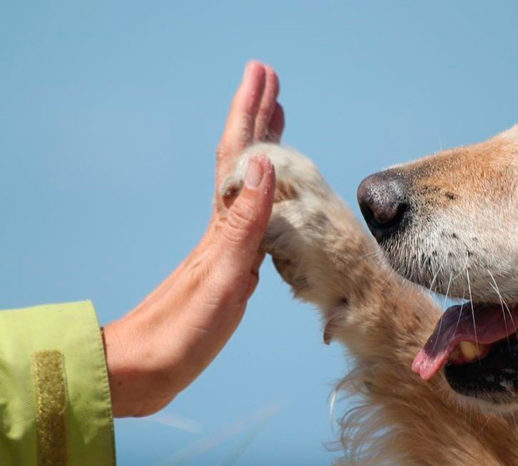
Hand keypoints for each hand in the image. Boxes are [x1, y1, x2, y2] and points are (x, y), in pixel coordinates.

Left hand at [102, 61, 283, 416]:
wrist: (145, 369)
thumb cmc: (182, 331)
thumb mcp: (222, 276)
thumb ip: (244, 222)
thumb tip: (263, 163)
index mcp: (223, 225)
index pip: (239, 155)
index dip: (251, 113)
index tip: (264, 76)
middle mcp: (223, 227)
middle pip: (242, 160)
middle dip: (257, 118)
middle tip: (271, 83)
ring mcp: (225, 245)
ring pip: (249, 183)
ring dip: (263, 149)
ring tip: (276, 123)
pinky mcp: (229, 266)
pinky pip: (254, 214)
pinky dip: (267, 192)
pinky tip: (271, 195)